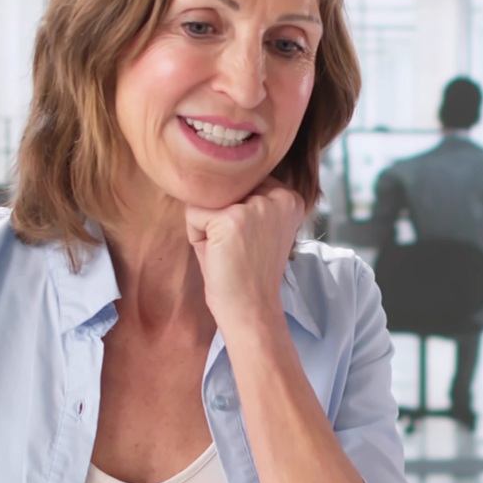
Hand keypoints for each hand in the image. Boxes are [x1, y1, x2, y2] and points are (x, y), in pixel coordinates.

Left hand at [183, 181, 309, 338]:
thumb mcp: (256, 227)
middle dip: (219, 217)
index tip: (249, 242)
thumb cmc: (247, 273)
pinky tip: (217, 256)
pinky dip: (196, 237)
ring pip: (207, 199)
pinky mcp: (232, 218)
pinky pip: (193, 214)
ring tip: (225, 252)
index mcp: (289, 197)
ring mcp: (256, 206)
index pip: (242, 182)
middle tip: (236, 249)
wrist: (251, 310)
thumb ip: (245, 198)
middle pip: (224, 188)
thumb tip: (208, 172)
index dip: (234, 213)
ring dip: (207, 227)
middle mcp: (278, 196)